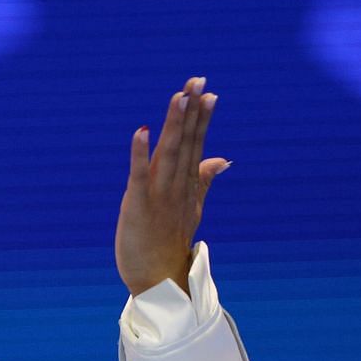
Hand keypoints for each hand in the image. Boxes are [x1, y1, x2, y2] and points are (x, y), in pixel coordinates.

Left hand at [115, 76, 227, 296]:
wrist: (158, 280)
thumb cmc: (169, 243)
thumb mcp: (191, 208)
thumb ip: (204, 180)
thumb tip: (222, 158)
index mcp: (186, 185)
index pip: (196, 145)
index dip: (200, 118)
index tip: (208, 91)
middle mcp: (176, 187)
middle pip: (185, 143)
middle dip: (191, 111)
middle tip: (197, 80)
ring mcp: (159, 196)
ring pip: (168, 153)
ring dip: (173, 125)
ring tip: (178, 96)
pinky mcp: (137, 206)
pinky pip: (139, 176)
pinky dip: (139, 154)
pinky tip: (141, 130)